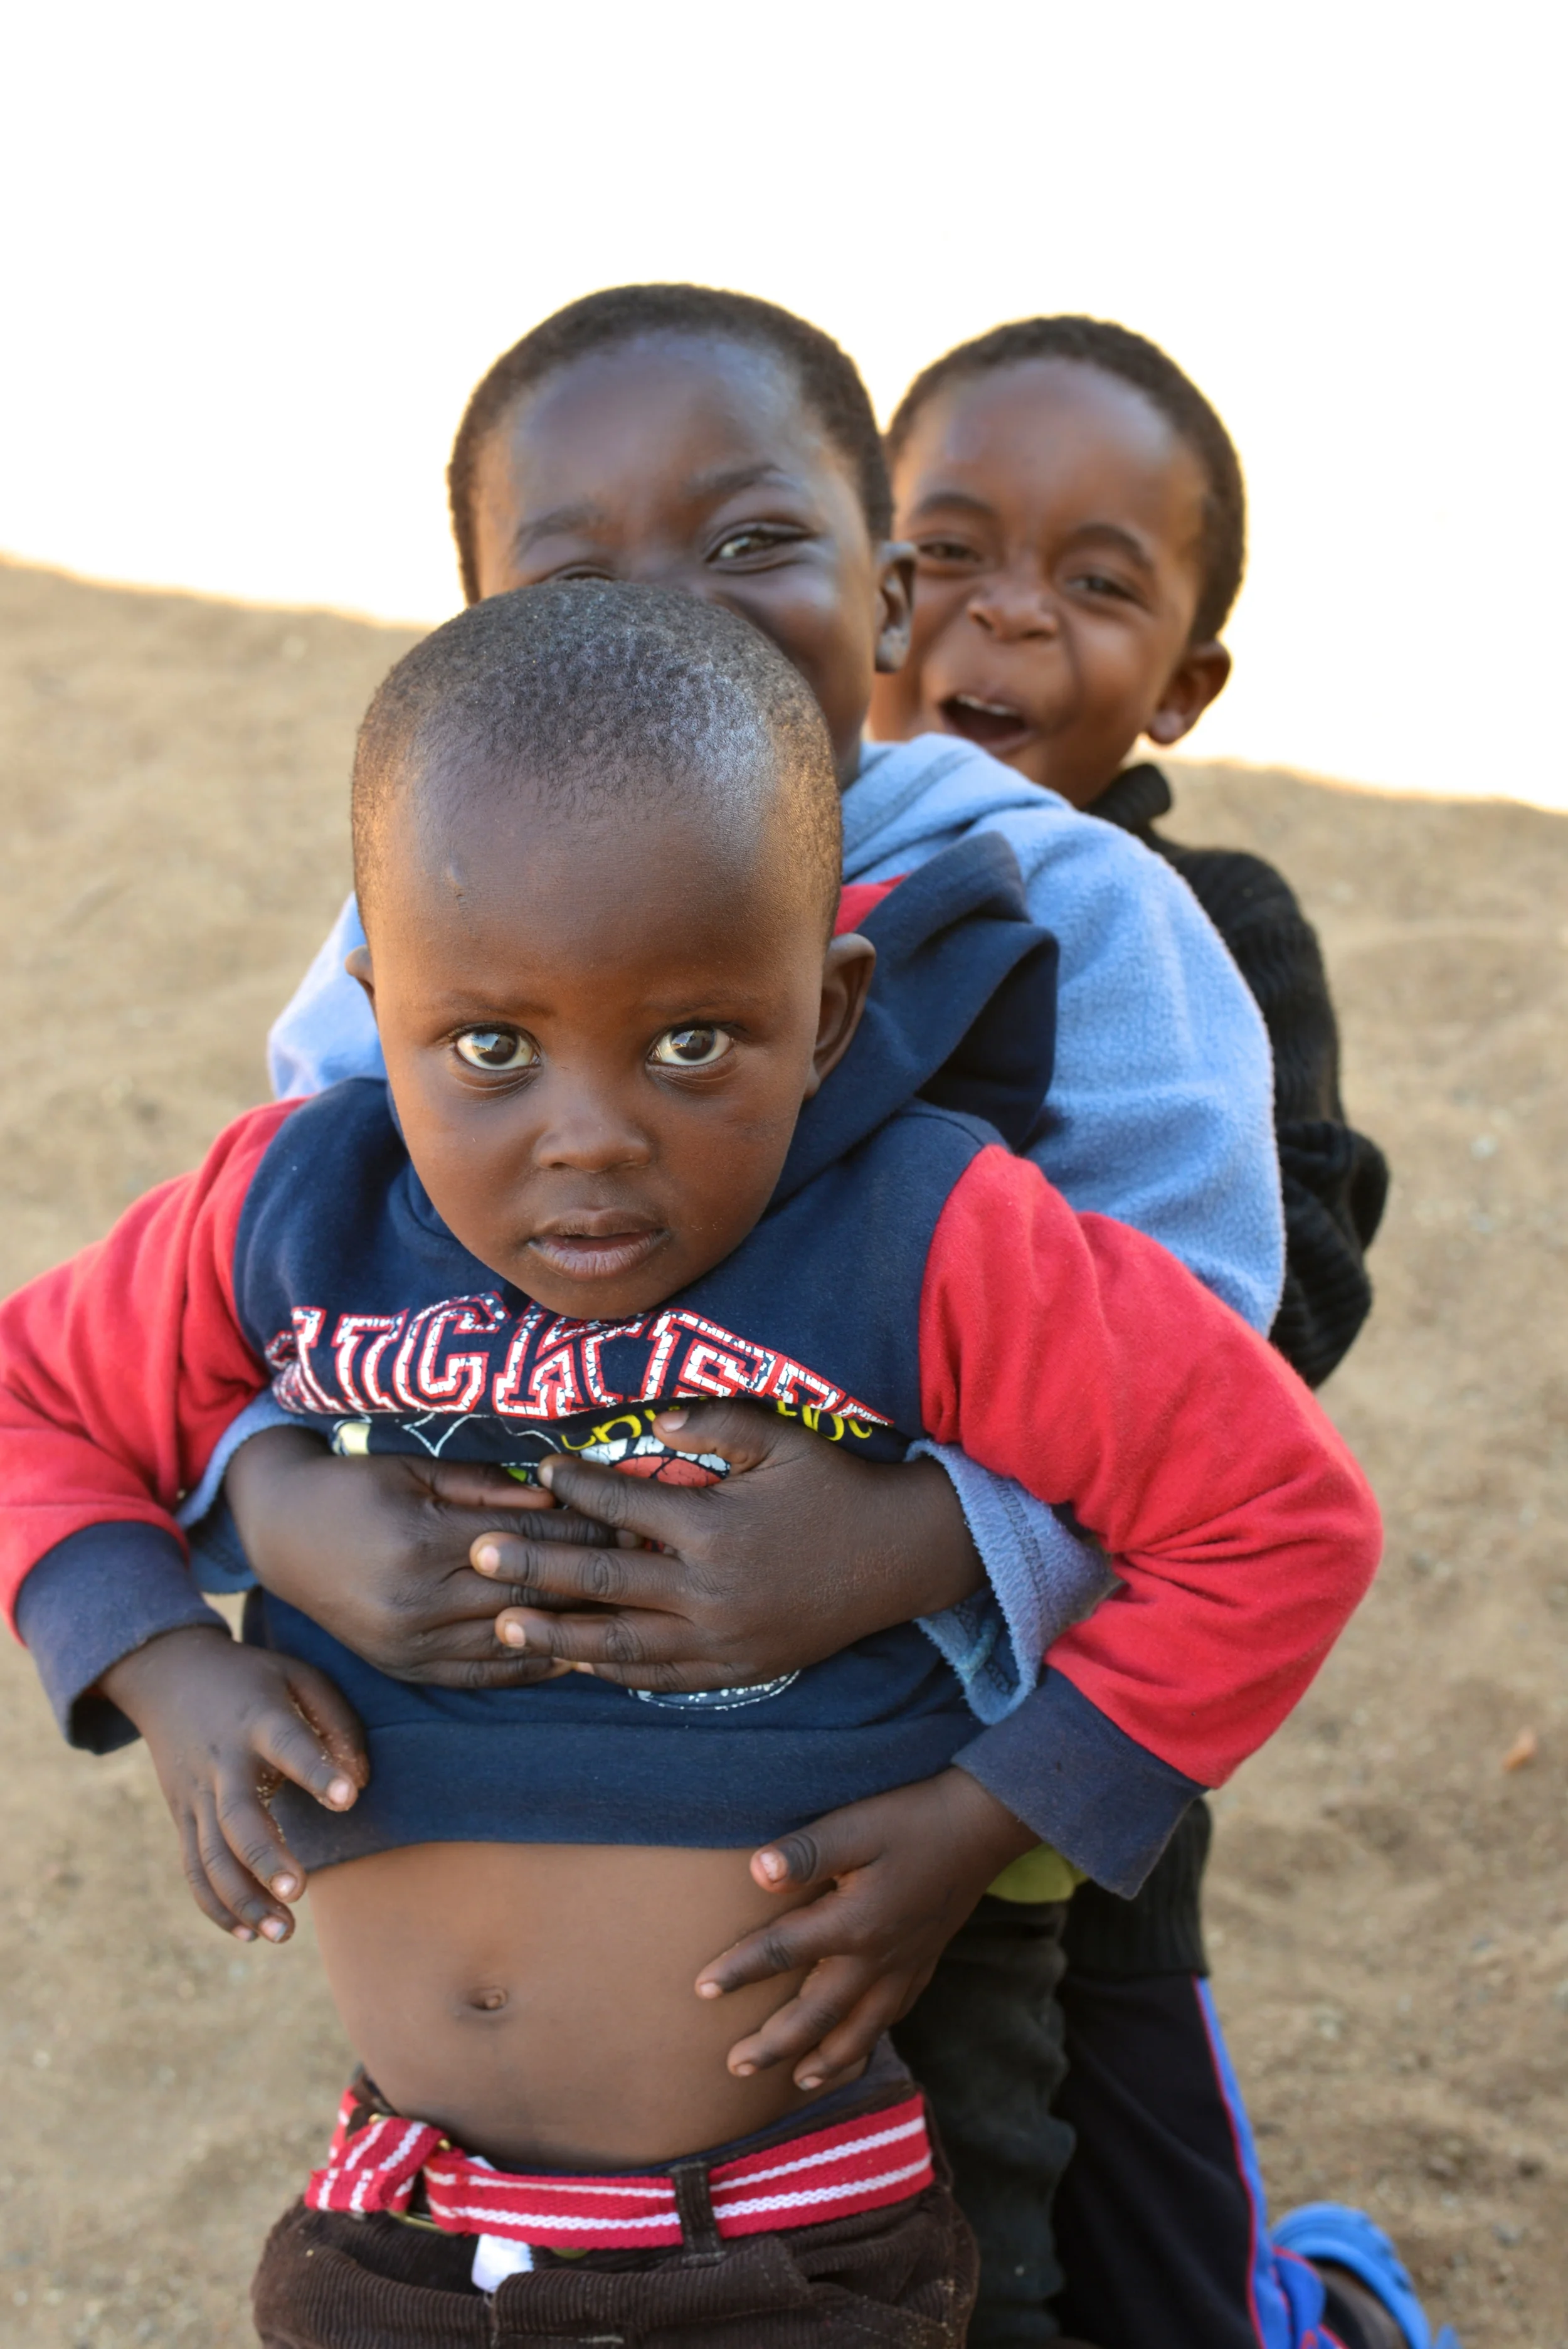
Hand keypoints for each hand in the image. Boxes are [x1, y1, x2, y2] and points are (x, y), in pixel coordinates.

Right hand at [99, 1625, 367, 1943]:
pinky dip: (215, 1904)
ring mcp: (196, 1794)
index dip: (316, 1770)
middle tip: (299, 1893)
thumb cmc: (254, 1679)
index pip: (288, 1745)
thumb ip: (338, 1723)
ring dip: (244, 1899)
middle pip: (237, 1818)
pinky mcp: (182, 1817)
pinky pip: (194, 1868)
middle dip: (265, 1859)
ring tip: (284, 1934)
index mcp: (258, 1720)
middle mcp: (223, 1762)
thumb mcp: (300, 1677)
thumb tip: (359, 1783)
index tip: (347, 1799)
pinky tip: (247, 1933)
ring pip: (211, 1856)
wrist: (168, 1675)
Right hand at [226, 1426, 621, 1686]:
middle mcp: (414, 1601)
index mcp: (419, 1541)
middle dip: (589, 1578)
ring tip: (626, 1611)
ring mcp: (409, 1643)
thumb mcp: (416, 1471)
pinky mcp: (406, 1668)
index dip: (581, 1530)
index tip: (629, 1517)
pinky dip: (531, 1665)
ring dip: (572, 1627)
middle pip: (526, 1593)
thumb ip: (487, 1488)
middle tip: (643, 1563)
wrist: (282, 1537)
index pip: (524, 1541)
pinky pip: (482, 1673)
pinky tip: (572, 1651)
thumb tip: (557, 1494)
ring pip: (512, 1640)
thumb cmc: (356, 1488)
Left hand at [472, 1401, 983, 1690]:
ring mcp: (721, 1638)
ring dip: (557, 1635)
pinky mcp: (735, 1668)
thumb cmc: (836, 1488)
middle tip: (476, 1558)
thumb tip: (651, 1419)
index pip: (624, 1504)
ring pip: (620, 1644)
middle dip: (534, 1569)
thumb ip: (713, 1423)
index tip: (538, 1471)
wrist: (899, 1558)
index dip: (577, 1486)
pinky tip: (573, 1662)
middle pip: (603, 1580)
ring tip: (502, 1628)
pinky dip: (612, 1670)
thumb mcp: (781, 1440)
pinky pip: (660, 1676)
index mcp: (714, 1527)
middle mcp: (710, 1590)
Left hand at [693, 1769, 1035, 2090]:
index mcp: (854, 1924)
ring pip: (860, 2029)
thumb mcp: (857, 1824)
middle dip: (775, 2043)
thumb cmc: (912, 1818)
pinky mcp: (925, 1962)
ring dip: (826, 2059)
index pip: (783, 1953)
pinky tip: (858, 2044)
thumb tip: (756, 1872)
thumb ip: (807, 1852)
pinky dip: (869, 2039)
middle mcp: (878, 1958)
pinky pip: (893, 2016)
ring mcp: (905, 1966)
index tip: (700, 1989)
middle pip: (818, 2014)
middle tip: (736, 2067)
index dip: (739, 1970)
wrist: (982, 1824)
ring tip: (798, 2082)